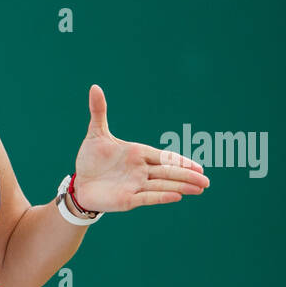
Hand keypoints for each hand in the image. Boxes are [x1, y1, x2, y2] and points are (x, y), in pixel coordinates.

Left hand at [72, 85, 209, 212]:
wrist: (79, 183)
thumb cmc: (91, 159)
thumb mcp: (96, 134)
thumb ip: (99, 111)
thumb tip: (95, 87)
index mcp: (138, 154)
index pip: (165, 157)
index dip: (181, 161)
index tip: (199, 167)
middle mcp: (141, 170)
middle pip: (169, 172)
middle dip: (188, 175)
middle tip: (206, 181)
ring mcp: (135, 185)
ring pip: (163, 185)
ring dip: (181, 186)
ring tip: (199, 188)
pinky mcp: (127, 199)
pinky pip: (147, 197)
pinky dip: (162, 197)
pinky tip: (177, 196)